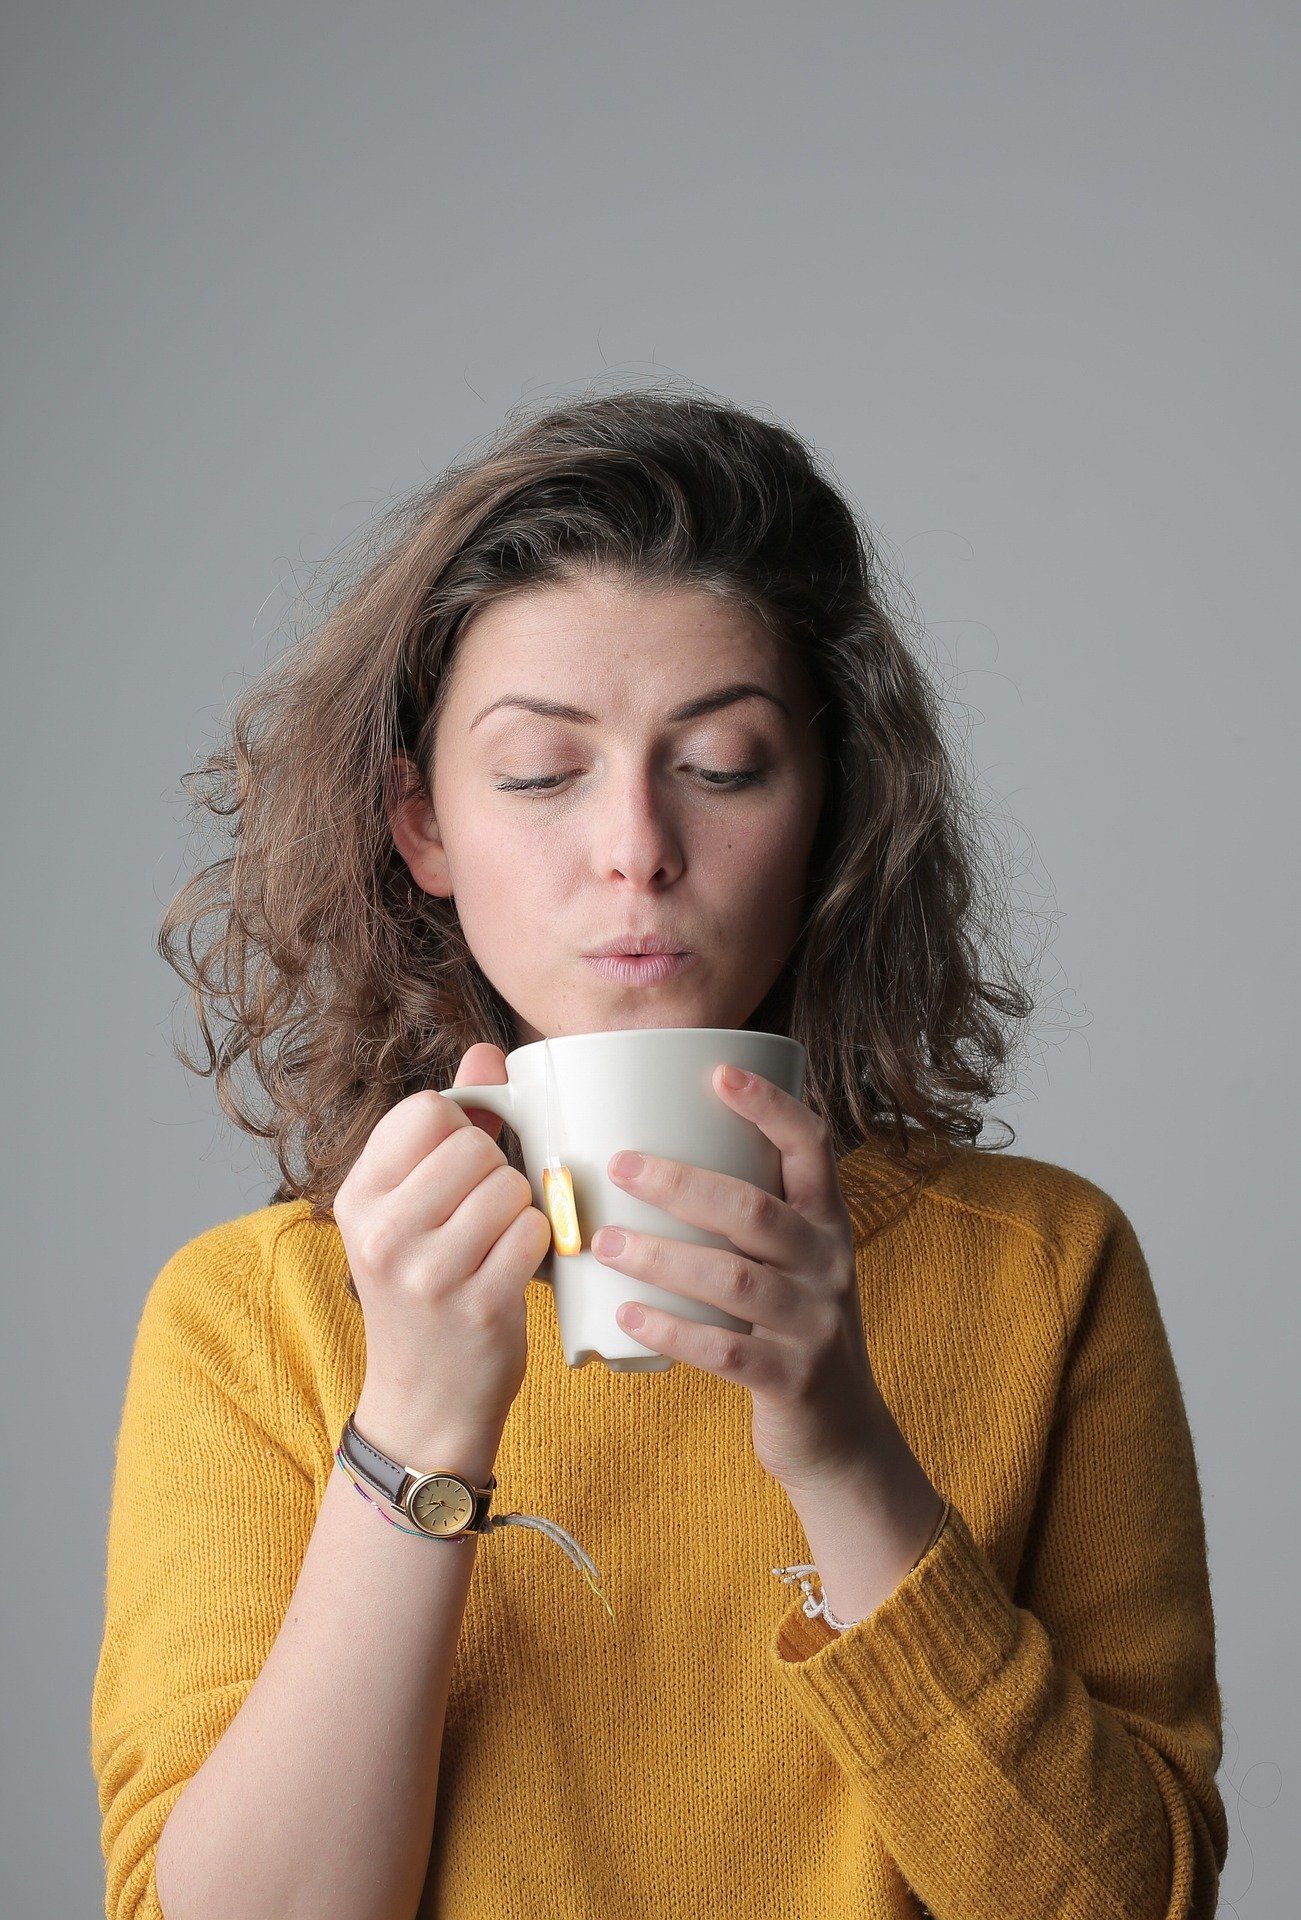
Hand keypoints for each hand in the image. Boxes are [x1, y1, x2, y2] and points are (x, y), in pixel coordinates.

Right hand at [334, 1043, 552, 1466]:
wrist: (424, 1403)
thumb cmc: (426, 1292)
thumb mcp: (413, 1210)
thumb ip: (448, 1127)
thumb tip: (486, 1051)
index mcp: (358, 1197)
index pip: (426, 1110)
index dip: (462, 1130)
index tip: (460, 1169)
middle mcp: (382, 1231)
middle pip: (474, 1144)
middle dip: (495, 1172)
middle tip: (480, 1217)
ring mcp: (427, 1272)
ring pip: (510, 1186)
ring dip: (521, 1210)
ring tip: (496, 1244)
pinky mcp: (477, 1305)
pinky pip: (536, 1232)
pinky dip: (540, 1245)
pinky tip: (515, 1270)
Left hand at [592, 1064, 885, 1492]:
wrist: (842, 1434)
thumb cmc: (790, 1327)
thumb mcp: (790, 1262)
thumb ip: (745, 1216)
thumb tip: (650, 1155)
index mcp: (827, 1222)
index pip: (813, 1148)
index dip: (770, 1107)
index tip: (718, 1073)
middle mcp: (829, 1263)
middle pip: (756, 1210)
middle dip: (682, 1184)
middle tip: (619, 1165)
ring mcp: (815, 1323)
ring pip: (734, 1280)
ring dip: (662, 1258)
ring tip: (604, 1243)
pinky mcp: (794, 1379)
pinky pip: (727, 1352)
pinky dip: (674, 1331)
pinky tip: (628, 1316)